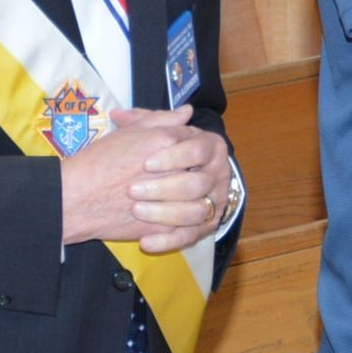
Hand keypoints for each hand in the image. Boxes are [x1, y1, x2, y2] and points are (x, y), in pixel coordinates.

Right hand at [60, 106, 221, 248]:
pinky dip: (186, 226)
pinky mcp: (164, 227)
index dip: (195, 150)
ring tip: (179, 201)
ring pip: (200, 202)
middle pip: (203, 172)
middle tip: (184, 180)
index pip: (199, 141)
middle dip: (199, 177)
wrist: (75, 199)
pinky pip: (189, 228)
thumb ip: (161, 119)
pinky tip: (175, 220)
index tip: (185, 158)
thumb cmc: (96, 163)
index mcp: (164, 141)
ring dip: (194, 202)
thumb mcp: (128, 132)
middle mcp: (172, 168)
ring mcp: (171, 200)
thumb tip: (187, 112)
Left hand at [119, 106, 231, 253]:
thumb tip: (163, 110)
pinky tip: (145, 242)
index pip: (197, 150)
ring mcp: (213, 203)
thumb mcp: (148, 133)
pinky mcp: (203, 227)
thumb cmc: (147, 156)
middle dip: (163, 187)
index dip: (172, 157)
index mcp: (210, 147)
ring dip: (164, 214)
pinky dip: (167, 241)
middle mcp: (218, 174)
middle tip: (133, 189)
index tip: (146, 163)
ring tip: (136, 211)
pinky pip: (190, 237)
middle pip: (196, 183)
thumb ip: (150, 119)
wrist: (145, 187)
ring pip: (195, 212)